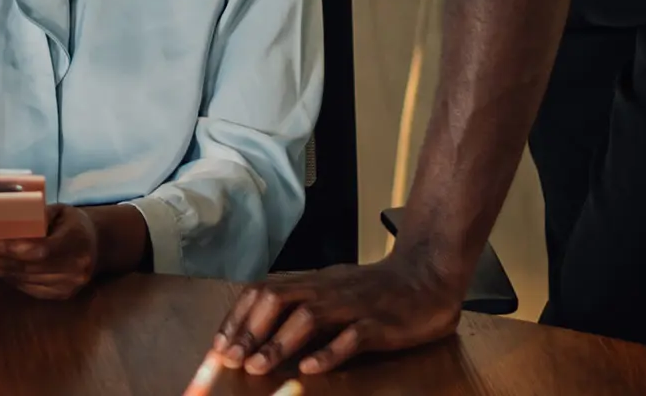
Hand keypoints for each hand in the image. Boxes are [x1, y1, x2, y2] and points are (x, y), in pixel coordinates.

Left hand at [0, 204, 146, 300]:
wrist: (97, 246)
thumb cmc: (72, 222)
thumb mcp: (60, 210)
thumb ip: (37, 214)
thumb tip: (2, 213)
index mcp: (76, 243)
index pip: (40, 250)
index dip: (13, 250)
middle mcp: (73, 270)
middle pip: (24, 268)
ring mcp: (66, 287)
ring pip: (20, 280)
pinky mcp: (58, 296)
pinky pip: (24, 287)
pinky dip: (2, 276)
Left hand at [211, 246, 467, 376]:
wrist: (428, 276)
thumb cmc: (375, 291)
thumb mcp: (331, 293)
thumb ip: (301, 308)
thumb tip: (260, 332)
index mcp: (311, 283)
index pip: (263, 293)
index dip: (237, 319)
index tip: (218, 347)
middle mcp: (326, 289)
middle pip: (277, 300)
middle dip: (249, 331)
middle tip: (230, 360)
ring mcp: (353, 305)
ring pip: (308, 317)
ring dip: (278, 342)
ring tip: (257, 367)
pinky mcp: (380, 322)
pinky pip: (352, 336)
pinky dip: (329, 352)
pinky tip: (310, 368)